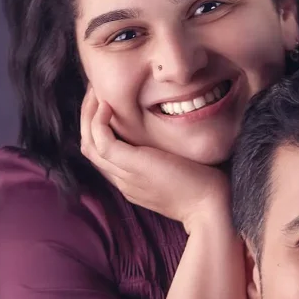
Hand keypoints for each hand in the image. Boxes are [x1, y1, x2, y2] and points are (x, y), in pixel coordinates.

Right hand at [79, 85, 228, 228]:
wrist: (211, 207)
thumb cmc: (204, 186)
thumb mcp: (179, 170)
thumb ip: (165, 157)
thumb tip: (167, 136)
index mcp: (132, 182)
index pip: (102, 154)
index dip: (98, 127)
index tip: (105, 102)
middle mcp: (123, 180)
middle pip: (90, 147)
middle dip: (87, 116)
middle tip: (94, 91)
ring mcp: (126, 174)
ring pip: (89, 144)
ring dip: (87, 114)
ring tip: (95, 91)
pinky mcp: (133, 165)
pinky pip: (102, 141)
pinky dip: (98, 121)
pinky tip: (108, 105)